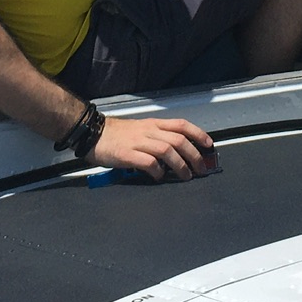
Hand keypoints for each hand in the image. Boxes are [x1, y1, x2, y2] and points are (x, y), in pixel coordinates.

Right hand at [93, 117, 216, 181]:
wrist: (92, 133)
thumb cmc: (116, 134)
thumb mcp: (141, 129)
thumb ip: (157, 137)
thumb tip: (176, 153)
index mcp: (153, 124)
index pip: (181, 125)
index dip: (198, 134)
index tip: (209, 145)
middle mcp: (149, 131)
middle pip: (179, 140)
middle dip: (194, 155)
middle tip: (201, 168)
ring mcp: (138, 142)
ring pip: (167, 150)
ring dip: (181, 165)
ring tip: (186, 176)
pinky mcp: (127, 154)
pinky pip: (148, 162)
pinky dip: (158, 171)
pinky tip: (159, 178)